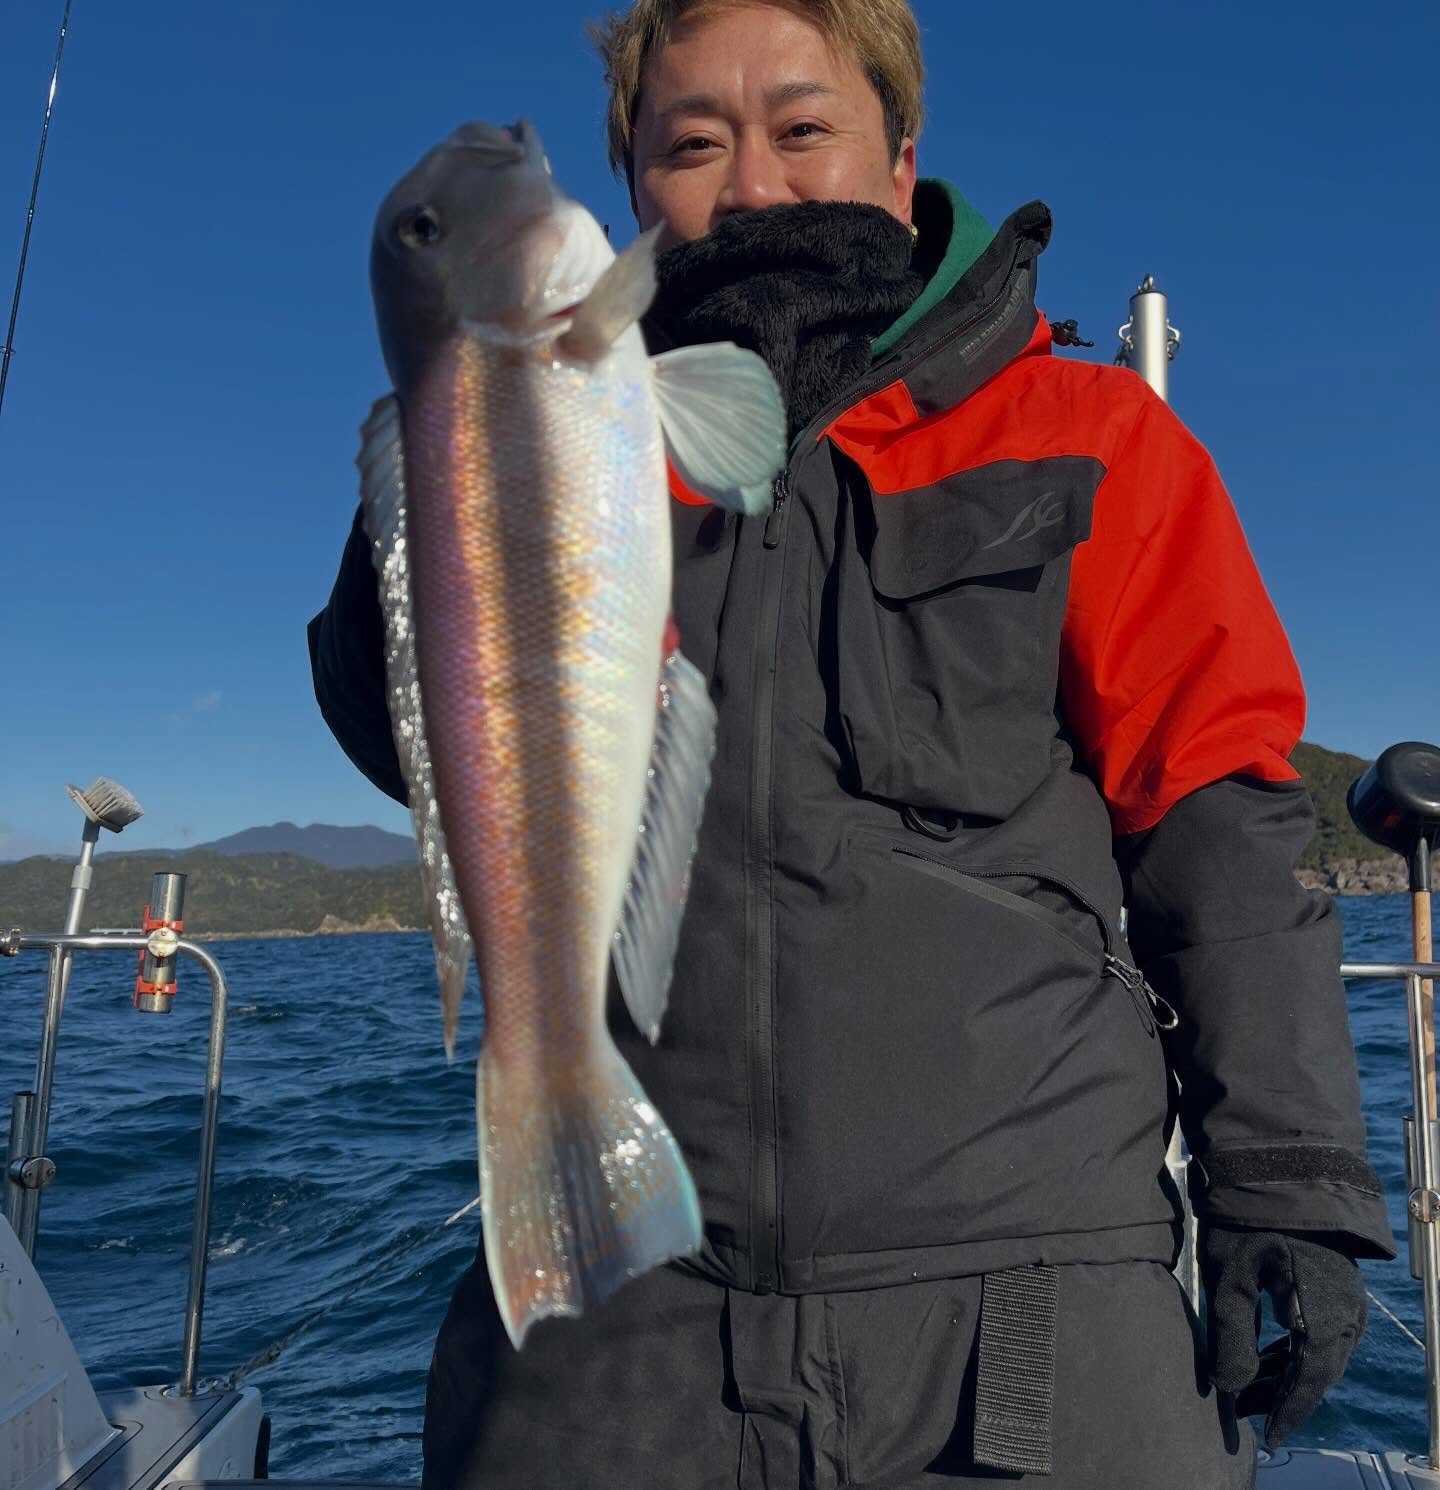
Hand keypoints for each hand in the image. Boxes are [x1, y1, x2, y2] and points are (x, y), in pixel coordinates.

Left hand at [1201, 1226, 1367, 1447]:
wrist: (1276, 1172)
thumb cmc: (1247, 1222)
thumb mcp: (1230, 1278)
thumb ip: (1232, 1337)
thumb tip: (1231, 1391)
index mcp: (1324, 1311)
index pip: (1311, 1377)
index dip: (1289, 1409)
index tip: (1269, 1437)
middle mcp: (1346, 1311)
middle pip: (1317, 1369)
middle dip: (1282, 1394)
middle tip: (1246, 1412)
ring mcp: (1347, 1300)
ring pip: (1319, 1354)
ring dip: (1286, 1373)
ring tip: (1248, 1391)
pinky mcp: (1338, 1290)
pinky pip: (1321, 1334)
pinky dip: (1294, 1352)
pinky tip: (1266, 1361)